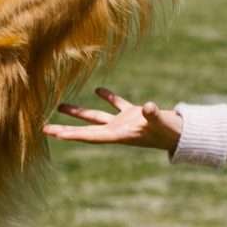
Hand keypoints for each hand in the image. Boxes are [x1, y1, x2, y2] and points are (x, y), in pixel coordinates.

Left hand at [44, 88, 182, 152]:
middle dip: (65, 128)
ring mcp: (124, 123)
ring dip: (79, 112)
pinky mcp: (132, 115)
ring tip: (60, 106)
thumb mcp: (160, 122)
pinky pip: (116, 105)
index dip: (73, 135)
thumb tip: (148, 106)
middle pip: (86, 130)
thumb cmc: (170, 131)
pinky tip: (98, 90)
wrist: (182, 135)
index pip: (91, 136)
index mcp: (120, 135)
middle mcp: (118, 131)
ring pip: (96, 117)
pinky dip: (107, 98)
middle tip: (44, 128)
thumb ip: (152, 114)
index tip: (55, 135)